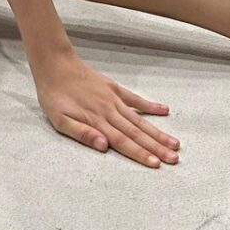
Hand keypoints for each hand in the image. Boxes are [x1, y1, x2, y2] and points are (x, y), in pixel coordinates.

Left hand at [34, 53, 178, 165]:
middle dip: (156, 147)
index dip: (140, 154)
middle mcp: (109, 111)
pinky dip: (150, 105)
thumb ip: (82, 134)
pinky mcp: (114, 88)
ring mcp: (114, 99)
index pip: (122, 142)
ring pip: (139, 119)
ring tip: (174, 143)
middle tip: (175, 159)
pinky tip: (164, 110)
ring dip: (157, 132)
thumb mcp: (59, 120)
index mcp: (97, 121)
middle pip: (136, 133)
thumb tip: (103, 146)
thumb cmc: (54, 96)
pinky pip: (135, 99)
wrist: (55, 64)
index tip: (156, 164)